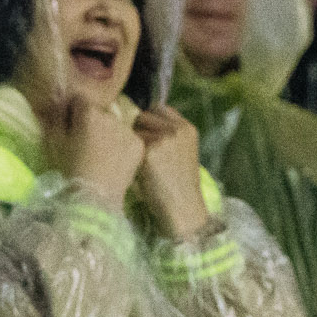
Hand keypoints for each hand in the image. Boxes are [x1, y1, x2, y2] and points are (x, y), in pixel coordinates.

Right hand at [46, 97, 143, 205]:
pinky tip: (114, 160)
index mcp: (89, 113)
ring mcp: (128, 131)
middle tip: (86, 141)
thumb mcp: (53, 141)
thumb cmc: (68, 168)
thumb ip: (55, 117)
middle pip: (99, 112)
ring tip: (101, 153)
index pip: (80, 100)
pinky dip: (121, 145)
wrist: (93, 196)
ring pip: (115, 125)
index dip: (74, 112)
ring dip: (108, 132)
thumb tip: (57, 103)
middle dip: (92, 121)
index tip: (71, 125)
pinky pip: (128, 138)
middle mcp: (111, 117)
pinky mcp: (138, 146)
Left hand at [131, 106, 212, 240]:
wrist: (181, 208)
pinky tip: (137, 167)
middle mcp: (178, 129)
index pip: (159, 108)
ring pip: (135, 128)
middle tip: (141, 151)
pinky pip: (128, 142)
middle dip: (139, 129)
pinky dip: (128, 153)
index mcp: (187, 128)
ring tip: (141, 162)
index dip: (149, 120)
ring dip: (132, 141)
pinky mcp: (150, 150)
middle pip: (144, 115)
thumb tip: (139, 117)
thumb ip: (167, 134)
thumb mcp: (181, 152)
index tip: (146, 135)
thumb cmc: (177, 183)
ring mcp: (164, 138)